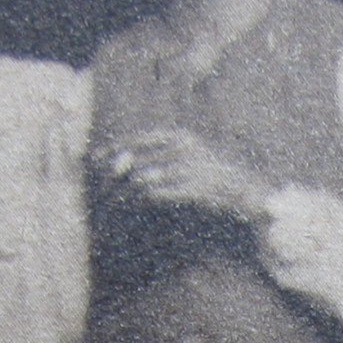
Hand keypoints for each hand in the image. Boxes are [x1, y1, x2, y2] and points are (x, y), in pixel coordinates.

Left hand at [102, 129, 269, 223]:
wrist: (246, 191)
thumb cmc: (213, 174)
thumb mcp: (190, 153)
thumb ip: (162, 153)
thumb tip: (127, 159)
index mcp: (180, 137)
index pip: (138, 139)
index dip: (114, 148)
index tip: (96, 158)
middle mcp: (183, 149)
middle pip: (137, 158)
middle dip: (116, 174)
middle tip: (103, 186)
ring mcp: (189, 170)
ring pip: (143, 178)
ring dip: (125, 190)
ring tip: (114, 199)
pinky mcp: (193, 190)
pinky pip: (157, 194)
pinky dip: (140, 200)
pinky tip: (132, 205)